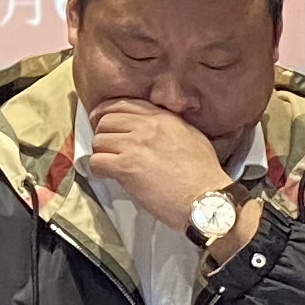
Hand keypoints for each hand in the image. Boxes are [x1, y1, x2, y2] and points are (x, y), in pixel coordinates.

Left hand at [81, 100, 229, 235]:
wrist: (207, 199)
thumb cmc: (204, 175)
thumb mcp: (193, 137)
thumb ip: (171, 127)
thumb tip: (155, 130)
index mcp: (163, 118)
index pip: (124, 104)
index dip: (106, 112)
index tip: (99, 120)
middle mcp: (147, 126)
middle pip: (106, 121)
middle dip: (102, 135)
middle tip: (104, 148)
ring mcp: (136, 145)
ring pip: (99, 141)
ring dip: (100, 153)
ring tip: (107, 165)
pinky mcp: (127, 167)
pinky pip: (97, 162)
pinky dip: (97, 170)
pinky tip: (105, 175)